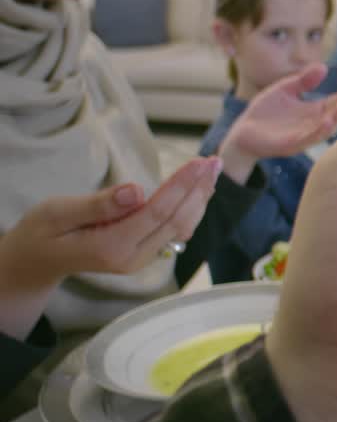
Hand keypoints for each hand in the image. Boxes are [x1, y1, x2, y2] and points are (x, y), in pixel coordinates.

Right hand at [0, 157, 220, 338]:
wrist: (37, 260)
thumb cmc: (42, 232)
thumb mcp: (57, 213)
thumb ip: (97, 204)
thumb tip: (136, 191)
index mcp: (111, 247)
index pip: (156, 213)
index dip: (181, 187)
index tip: (199, 162)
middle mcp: (132, 257)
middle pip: (175, 220)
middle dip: (198, 189)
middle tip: (214, 161)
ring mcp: (140, 259)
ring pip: (180, 228)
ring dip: (199, 198)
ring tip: (213, 170)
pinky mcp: (143, 254)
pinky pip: (174, 230)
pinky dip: (191, 208)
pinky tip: (201, 190)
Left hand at [219, 64, 336, 182]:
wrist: (242, 132)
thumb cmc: (264, 112)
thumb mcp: (284, 90)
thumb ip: (302, 80)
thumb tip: (323, 67)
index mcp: (312, 111)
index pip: (334, 102)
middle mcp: (312, 124)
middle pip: (335, 114)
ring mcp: (304, 135)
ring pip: (326, 128)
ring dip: (336, 118)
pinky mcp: (292, 144)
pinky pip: (309, 138)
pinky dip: (320, 131)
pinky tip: (326, 120)